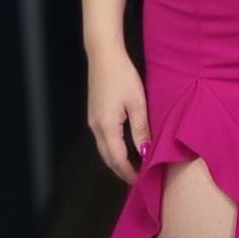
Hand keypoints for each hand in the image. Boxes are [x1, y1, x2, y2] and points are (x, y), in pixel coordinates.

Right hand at [86, 41, 150, 183]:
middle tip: (138, 180)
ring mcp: (92, 121)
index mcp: (107, 126)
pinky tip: (124, 148)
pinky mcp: (94, 114)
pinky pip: (102, 139)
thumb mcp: (137, 103)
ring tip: (133, 167)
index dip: (129, 173)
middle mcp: (96, 127)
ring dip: (117, 161)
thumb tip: (145, 153)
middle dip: (122, 171)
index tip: (141, 182)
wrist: (104, 55)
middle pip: (108, 158)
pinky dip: (113, 149)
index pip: (118, 159)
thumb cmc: (123, 76)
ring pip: (104, 149)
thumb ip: (141, 130)